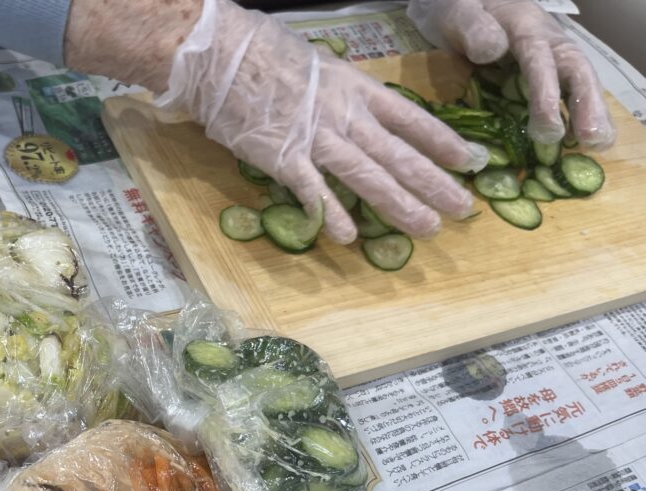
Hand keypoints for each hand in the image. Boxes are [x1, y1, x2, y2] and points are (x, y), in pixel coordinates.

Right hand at [154, 0, 487, 242]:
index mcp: (355, 88)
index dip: (442, 141)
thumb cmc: (263, 53)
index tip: (470, 160)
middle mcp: (345, 115)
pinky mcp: (284, 158)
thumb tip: (354, 111)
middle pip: (399, 154)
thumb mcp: (316, 65)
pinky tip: (351, 237)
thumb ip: (339, 92)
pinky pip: (314, 191)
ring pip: (368, 175)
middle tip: (463, 208)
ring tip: (427, 227)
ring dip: (400, 204)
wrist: (220, 54)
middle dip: (434, 182)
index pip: (410, 118)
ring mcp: (316, 138)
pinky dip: (332, 214)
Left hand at [408, 0, 615, 147]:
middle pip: (575, 69)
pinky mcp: (547, 71)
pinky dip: (579, 114)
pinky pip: (569, 91)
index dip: (547, 93)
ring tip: (599, 145)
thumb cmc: (458, 11)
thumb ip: (473, 28)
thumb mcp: (458, 14)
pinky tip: (585, 143)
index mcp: (525, 27)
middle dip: (585, 104)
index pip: (540, 59)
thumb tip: (493, 50)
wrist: (462, 7)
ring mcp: (551, 57)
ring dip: (591, 112)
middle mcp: (547, 41)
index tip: (549, 126)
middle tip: (591, 139)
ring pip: (580, 81)